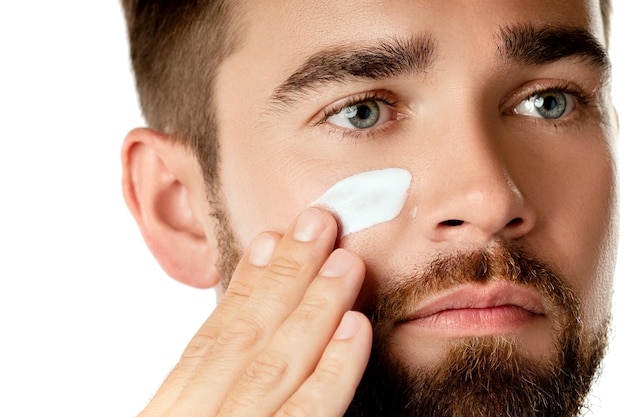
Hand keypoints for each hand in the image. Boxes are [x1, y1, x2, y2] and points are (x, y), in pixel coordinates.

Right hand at [138, 207, 372, 416]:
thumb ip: (207, 396)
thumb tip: (240, 344)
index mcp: (168, 414)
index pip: (207, 341)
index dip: (244, 286)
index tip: (270, 240)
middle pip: (242, 338)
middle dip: (286, 275)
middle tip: (318, 223)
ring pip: (272, 365)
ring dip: (314, 305)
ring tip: (345, 260)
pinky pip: (304, 416)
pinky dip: (331, 370)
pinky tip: (354, 328)